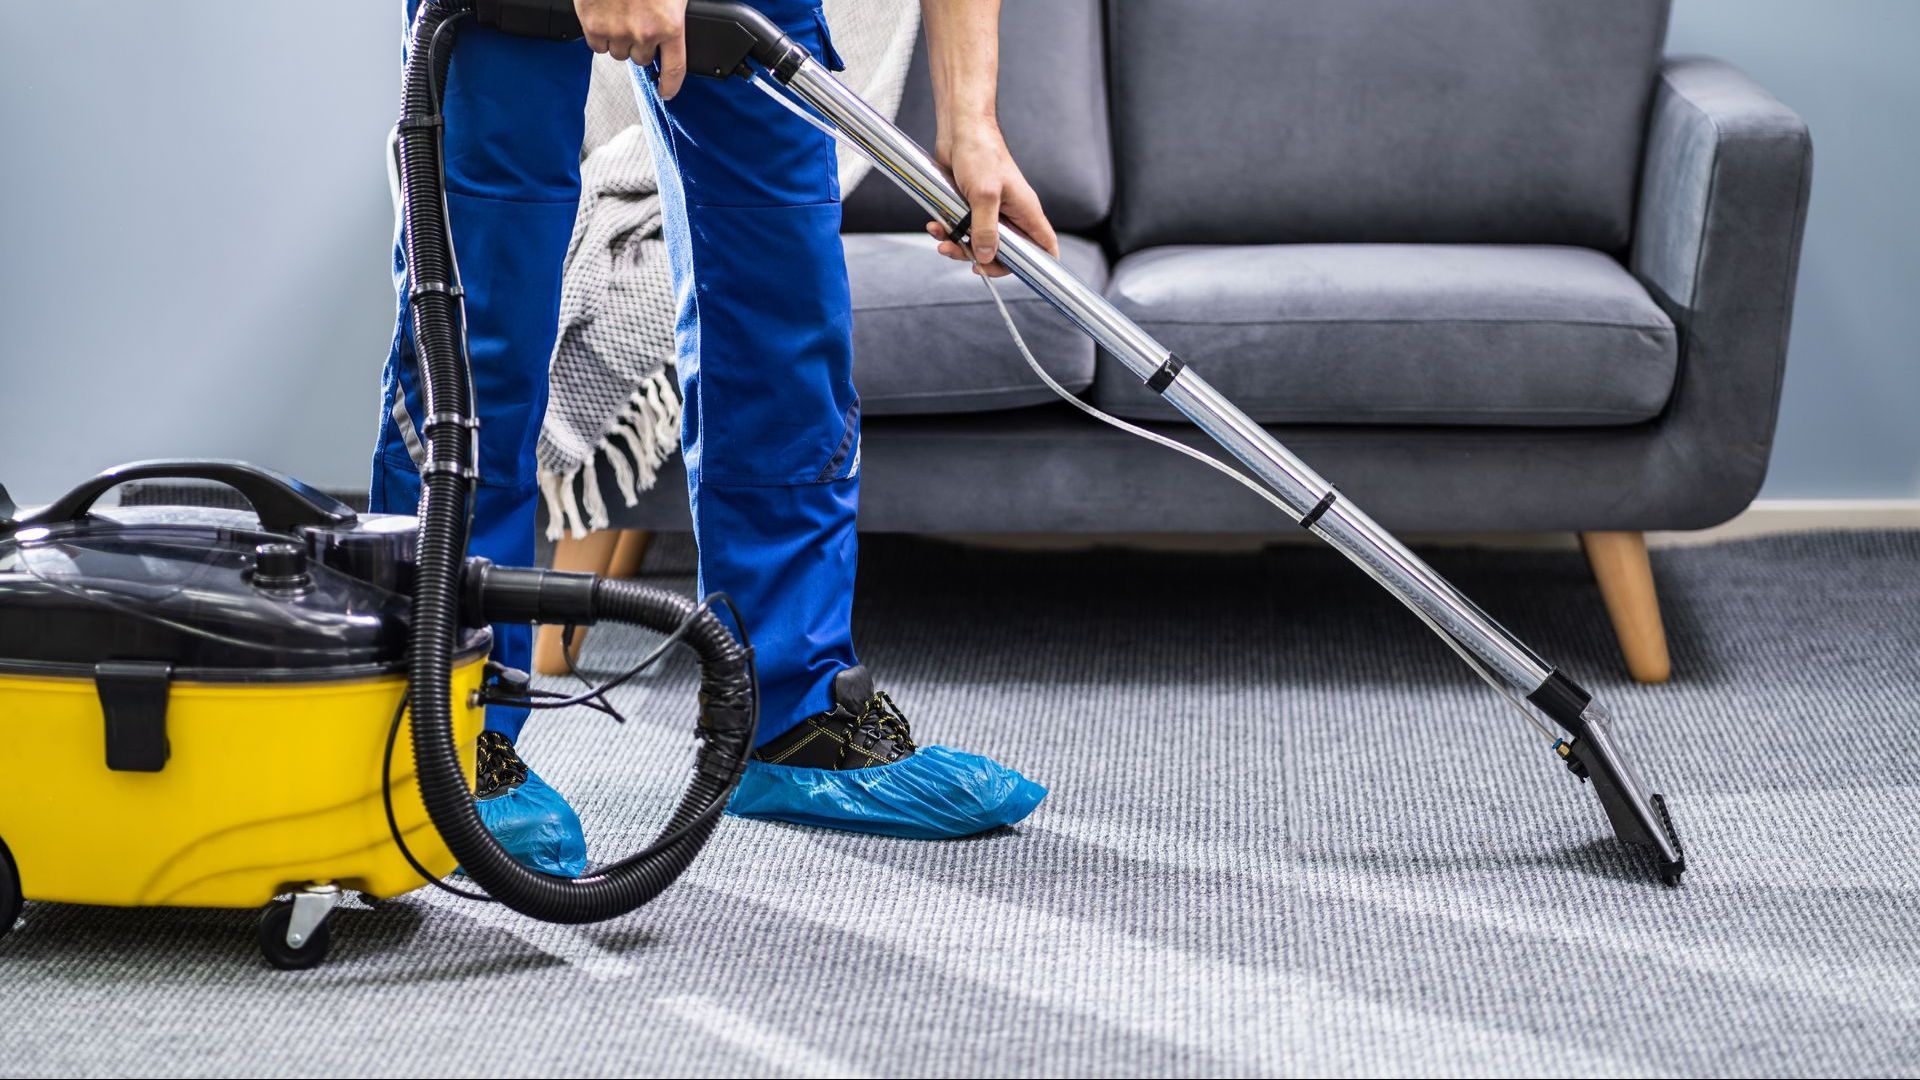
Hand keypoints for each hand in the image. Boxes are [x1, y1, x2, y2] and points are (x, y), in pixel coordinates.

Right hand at [574, 0, 688, 97]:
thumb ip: (673, 11)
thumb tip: (673, 25)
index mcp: (670, 24)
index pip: (675, 68)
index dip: (671, 85)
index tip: (666, 92)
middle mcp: (644, 33)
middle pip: (641, 60)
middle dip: (640, 46)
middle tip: (636, 25)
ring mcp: (616, 31)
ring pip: (618, 54)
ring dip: (619, 41)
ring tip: (619, 18)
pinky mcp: (593, 24)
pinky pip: (597, 45)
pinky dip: (599, 36)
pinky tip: (603, 19)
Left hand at [925, 123, 1058, 276]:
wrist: (959, 129)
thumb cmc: (980, 152)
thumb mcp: (984, 194)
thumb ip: (986, 228)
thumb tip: (986, 257)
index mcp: (1025, 211)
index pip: (1044, 246)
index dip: (1040, 265)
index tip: (1022, 277)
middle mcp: (1011, 214)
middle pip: (1007, 253)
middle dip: (983, 260)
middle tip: (965, 259)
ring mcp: (990, 211)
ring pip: (980, 244)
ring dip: (959, 247)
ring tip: (942, 240)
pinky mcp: (970, 206)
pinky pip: (962, 230)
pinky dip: (948, 232)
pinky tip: (935, 225)